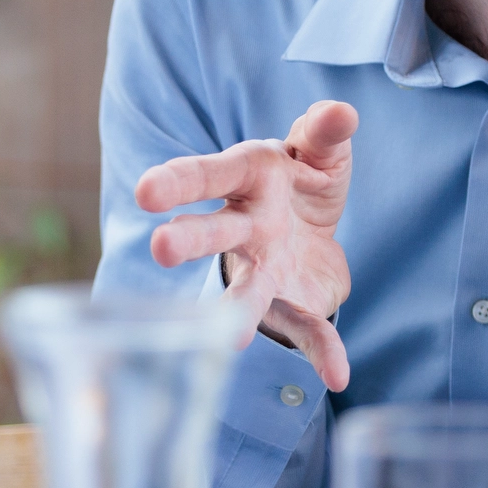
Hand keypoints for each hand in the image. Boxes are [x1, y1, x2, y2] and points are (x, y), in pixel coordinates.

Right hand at [134, 101, 355, 390]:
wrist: (312, 230)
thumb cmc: (302, 179)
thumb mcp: (318, 151)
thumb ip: (325, 133)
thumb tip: (341, 112)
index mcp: (247, 179)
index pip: (207, 176)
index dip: (177, 183)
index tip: (146, 192)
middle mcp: (245, 228)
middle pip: (213, 233)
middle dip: (188, 241)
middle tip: (161, 250)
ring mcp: (265, 269)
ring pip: (247, 291)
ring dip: (238, 311)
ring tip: (233, 339)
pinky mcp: (293, 302)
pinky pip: (307, 328)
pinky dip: (323, 350)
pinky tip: (337, 375)